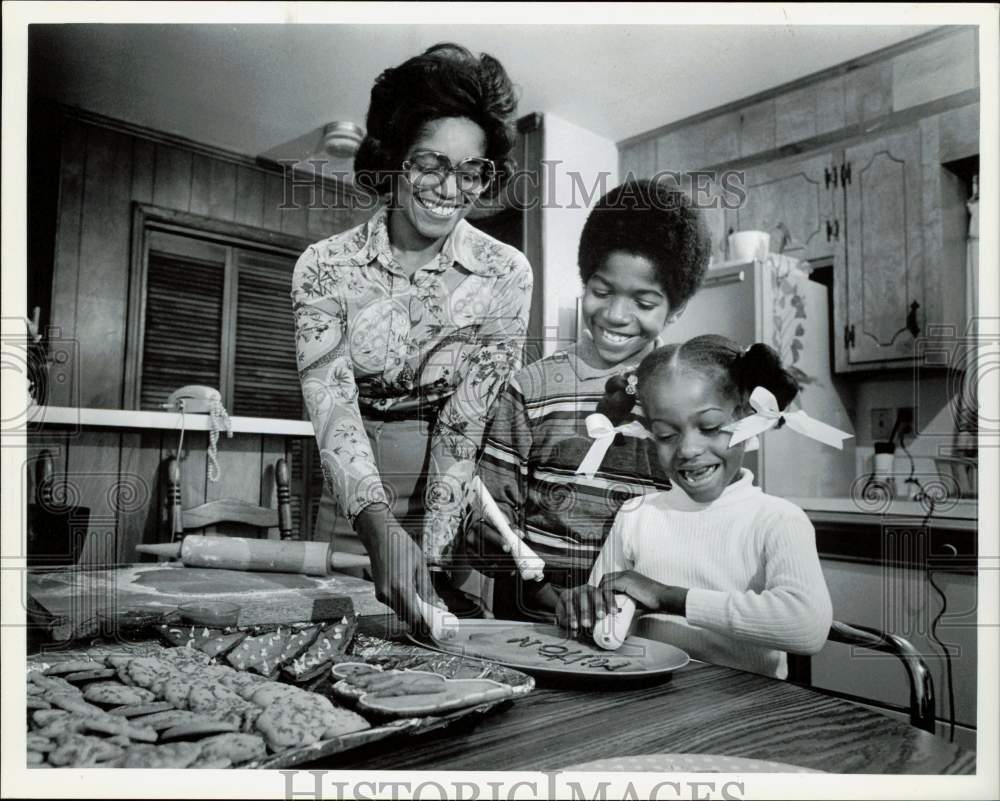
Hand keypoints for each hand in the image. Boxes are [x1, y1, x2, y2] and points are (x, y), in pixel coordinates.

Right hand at [355, 503, 442, 631]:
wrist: (379, 536)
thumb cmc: (402, 546)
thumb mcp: (420, 565)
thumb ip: (427, 589)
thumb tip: (435, 607)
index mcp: (402, 588)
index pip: (415, 617)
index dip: (426, 623)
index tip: (436, 624)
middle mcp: (389, 595)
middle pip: (408, 618)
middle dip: (421, 617)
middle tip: (433, 611)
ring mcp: (382, 595)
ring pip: (401, 612)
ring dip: (412, 609)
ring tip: (421, 596)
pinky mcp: (379, 593)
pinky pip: (394, 604)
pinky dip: (403, 602)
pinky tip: (408, 588)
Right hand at [464, 517, 518, 573]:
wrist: (472, 532)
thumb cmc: (488, 528)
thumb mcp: (497, 525)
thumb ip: (510, 528)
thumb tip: (520, 534)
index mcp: (478, 526)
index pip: (487, 533)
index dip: (498, 541)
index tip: (509, 548)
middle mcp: (471, 538)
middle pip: (486, 550)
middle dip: (502, 557)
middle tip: (515, 562)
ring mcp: (469, 551)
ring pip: (485, 562)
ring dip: (500, 567)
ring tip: (512, 568)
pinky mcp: (470, 561)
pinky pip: (483, 570)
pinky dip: (495, 573)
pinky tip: (504, 572)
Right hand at [555, 584, 617, 634]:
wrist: (565, 602)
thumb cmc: (583, 611)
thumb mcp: (592, 614)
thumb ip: (598, 621)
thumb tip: (605, 635)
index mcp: (598, 593)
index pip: (607, 594)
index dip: (611, 602)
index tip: (614, 612)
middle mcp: (588, 590)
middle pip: (595, 594)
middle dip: (599, 605)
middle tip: (601, 616)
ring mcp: (576, 591)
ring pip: (581, 598)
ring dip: (584, 612)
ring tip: (586, 624)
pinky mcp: (565, 595)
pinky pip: (569, 604)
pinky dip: (571, 615)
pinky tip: (574, 624)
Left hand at [597, 570, 686, 615]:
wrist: (664, 598)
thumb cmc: (654, 601)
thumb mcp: (636, 600)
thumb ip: (626, 601)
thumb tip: (618, 613)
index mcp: (627, 576)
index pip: (609, 581)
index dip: (603, 593)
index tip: (601, 605)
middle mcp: (624, 573)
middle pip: (603, 581)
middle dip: (598, 595)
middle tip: (598, 608)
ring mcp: (624, 575)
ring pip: (603, 585)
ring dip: (600, 600)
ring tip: (601, 613)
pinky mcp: (625, 580)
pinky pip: (607, 589)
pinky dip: (606, 600)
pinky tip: (610, 610)